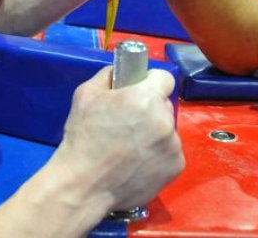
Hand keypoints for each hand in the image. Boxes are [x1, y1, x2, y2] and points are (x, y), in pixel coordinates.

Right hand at [50, 67, 183, 210]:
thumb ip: (108, 76)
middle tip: (129, 123)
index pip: (165, 77)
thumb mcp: (85, 94)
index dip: (151, 81)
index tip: (140, 90)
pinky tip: (138, 162)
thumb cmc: (83, 138)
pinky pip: (170, 153)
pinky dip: (158, 155)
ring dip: (155, 134)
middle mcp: (164, 120)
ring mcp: (173, 146)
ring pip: (167, 130)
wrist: (83, 186)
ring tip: (130, 147)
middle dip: (150, 110)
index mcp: (145, 98)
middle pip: (164, 105)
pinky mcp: (175, 168)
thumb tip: (121, 72)